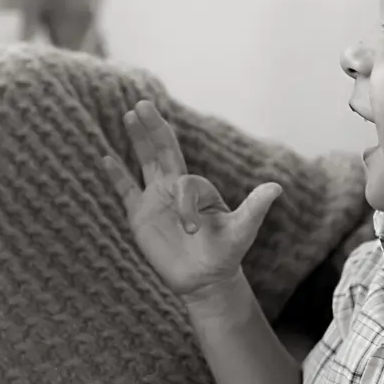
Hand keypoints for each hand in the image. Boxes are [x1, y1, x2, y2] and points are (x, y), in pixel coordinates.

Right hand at [103, 100, 281, 299]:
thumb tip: (277, 187)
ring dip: (137, 140)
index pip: (184, 183)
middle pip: (163, 150)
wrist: (204, 279)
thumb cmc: (225, 254)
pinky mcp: (139, 216)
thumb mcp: (242, 230)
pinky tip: (106, 158)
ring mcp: (156, 199)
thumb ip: (254, 208)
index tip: (190, 230)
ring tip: (129, 115)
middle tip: (143, 104)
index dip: (185, 204)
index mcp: (197, 188)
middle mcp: (175, 188)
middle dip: (153, 128)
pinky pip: (126, 190)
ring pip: (144, 162)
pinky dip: (117, 175)